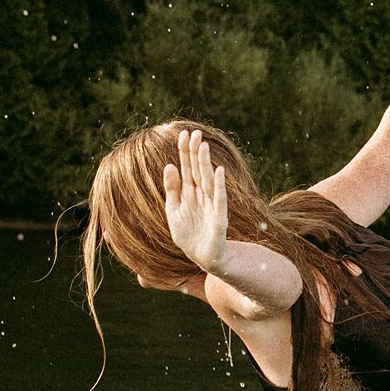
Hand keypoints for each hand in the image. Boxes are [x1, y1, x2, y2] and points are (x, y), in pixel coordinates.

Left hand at [159, 127, 231, 275]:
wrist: (202, 258)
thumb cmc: (188, 235)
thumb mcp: (173, 211)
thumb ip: (171, 189)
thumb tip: (169, 165)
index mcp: (189, 193)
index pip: (186, 168)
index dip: (185, 152)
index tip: (183, 134)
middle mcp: (201, 196)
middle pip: (197, 170)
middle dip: (195, 152)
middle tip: (195, 132)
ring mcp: (211, 205)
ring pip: (207, 180)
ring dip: (205, 163)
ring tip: (203, 146)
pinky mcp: (219, 218)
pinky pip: (219, 199)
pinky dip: (220, 186)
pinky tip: (219, 171)